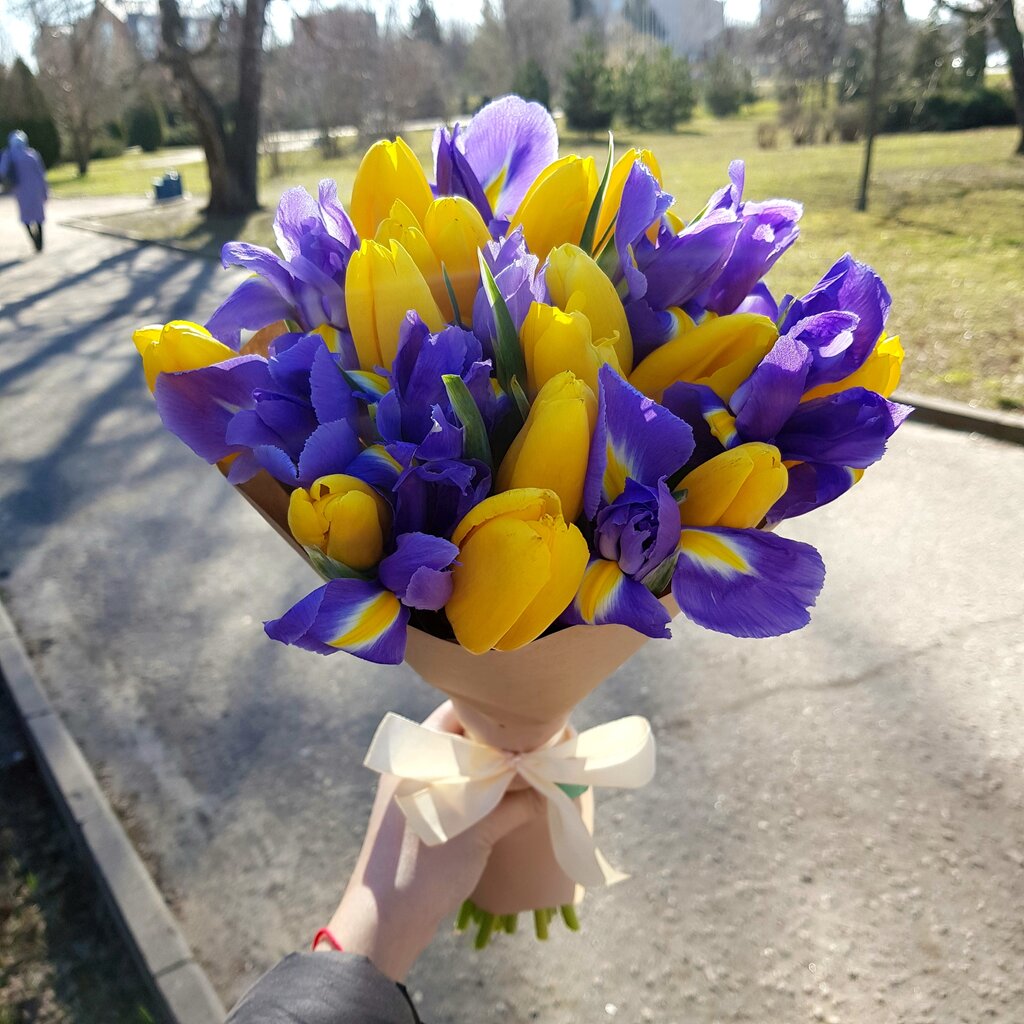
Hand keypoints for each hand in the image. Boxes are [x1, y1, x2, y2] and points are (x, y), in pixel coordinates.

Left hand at [319, 702, 542, 980]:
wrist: (384, 923)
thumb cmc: (424, 870)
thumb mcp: (478, 833)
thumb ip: (516, 803)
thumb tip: (551, 786)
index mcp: (416, 756)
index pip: (462, 713)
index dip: (499, 717)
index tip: (534, 724)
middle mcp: (413, 764)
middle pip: (466, 737)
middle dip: (502, 744)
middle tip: (539, 749)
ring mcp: (416, 788)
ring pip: (464, 764)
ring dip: (495, 768)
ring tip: (531, 773)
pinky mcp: (422, 812)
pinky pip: (458, 786)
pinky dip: (483, 788)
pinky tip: (510, 797)